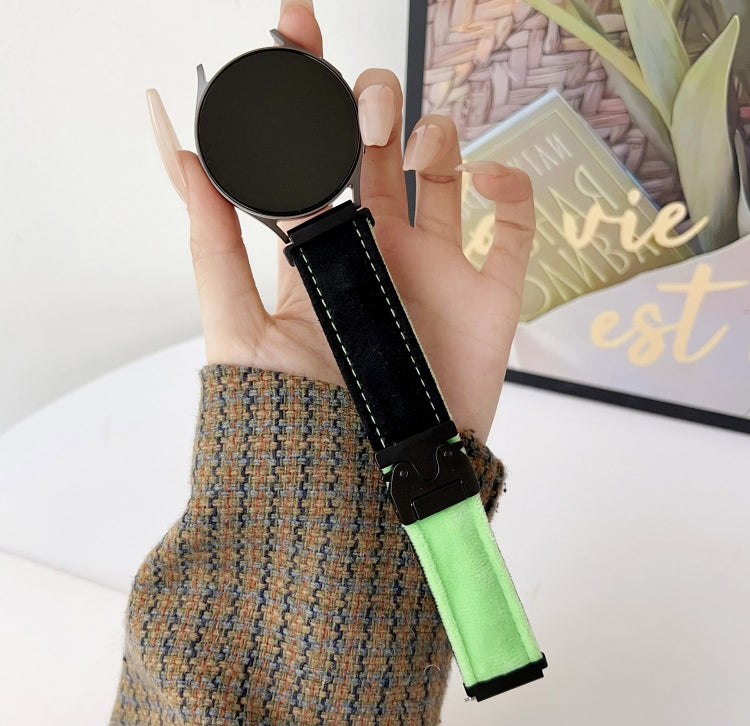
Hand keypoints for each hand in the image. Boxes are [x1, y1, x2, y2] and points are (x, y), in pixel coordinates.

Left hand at [147, 0, 533, 442]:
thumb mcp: (240, 325)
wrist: (365, 487)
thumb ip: (212, 241)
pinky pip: (516, 227)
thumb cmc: (299, 417)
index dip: (302, 86)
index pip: (311, 150)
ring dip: (434, 131)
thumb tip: (178, 148)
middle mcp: (378, 246)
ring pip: (446, 168)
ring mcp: (437, 267)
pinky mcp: (489, 296)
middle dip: (369, 101)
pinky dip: (512, 187)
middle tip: (359, 109)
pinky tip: (489, 179)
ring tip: (414, 147)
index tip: (291, 26)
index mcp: (321, 247)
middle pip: (379, 145)